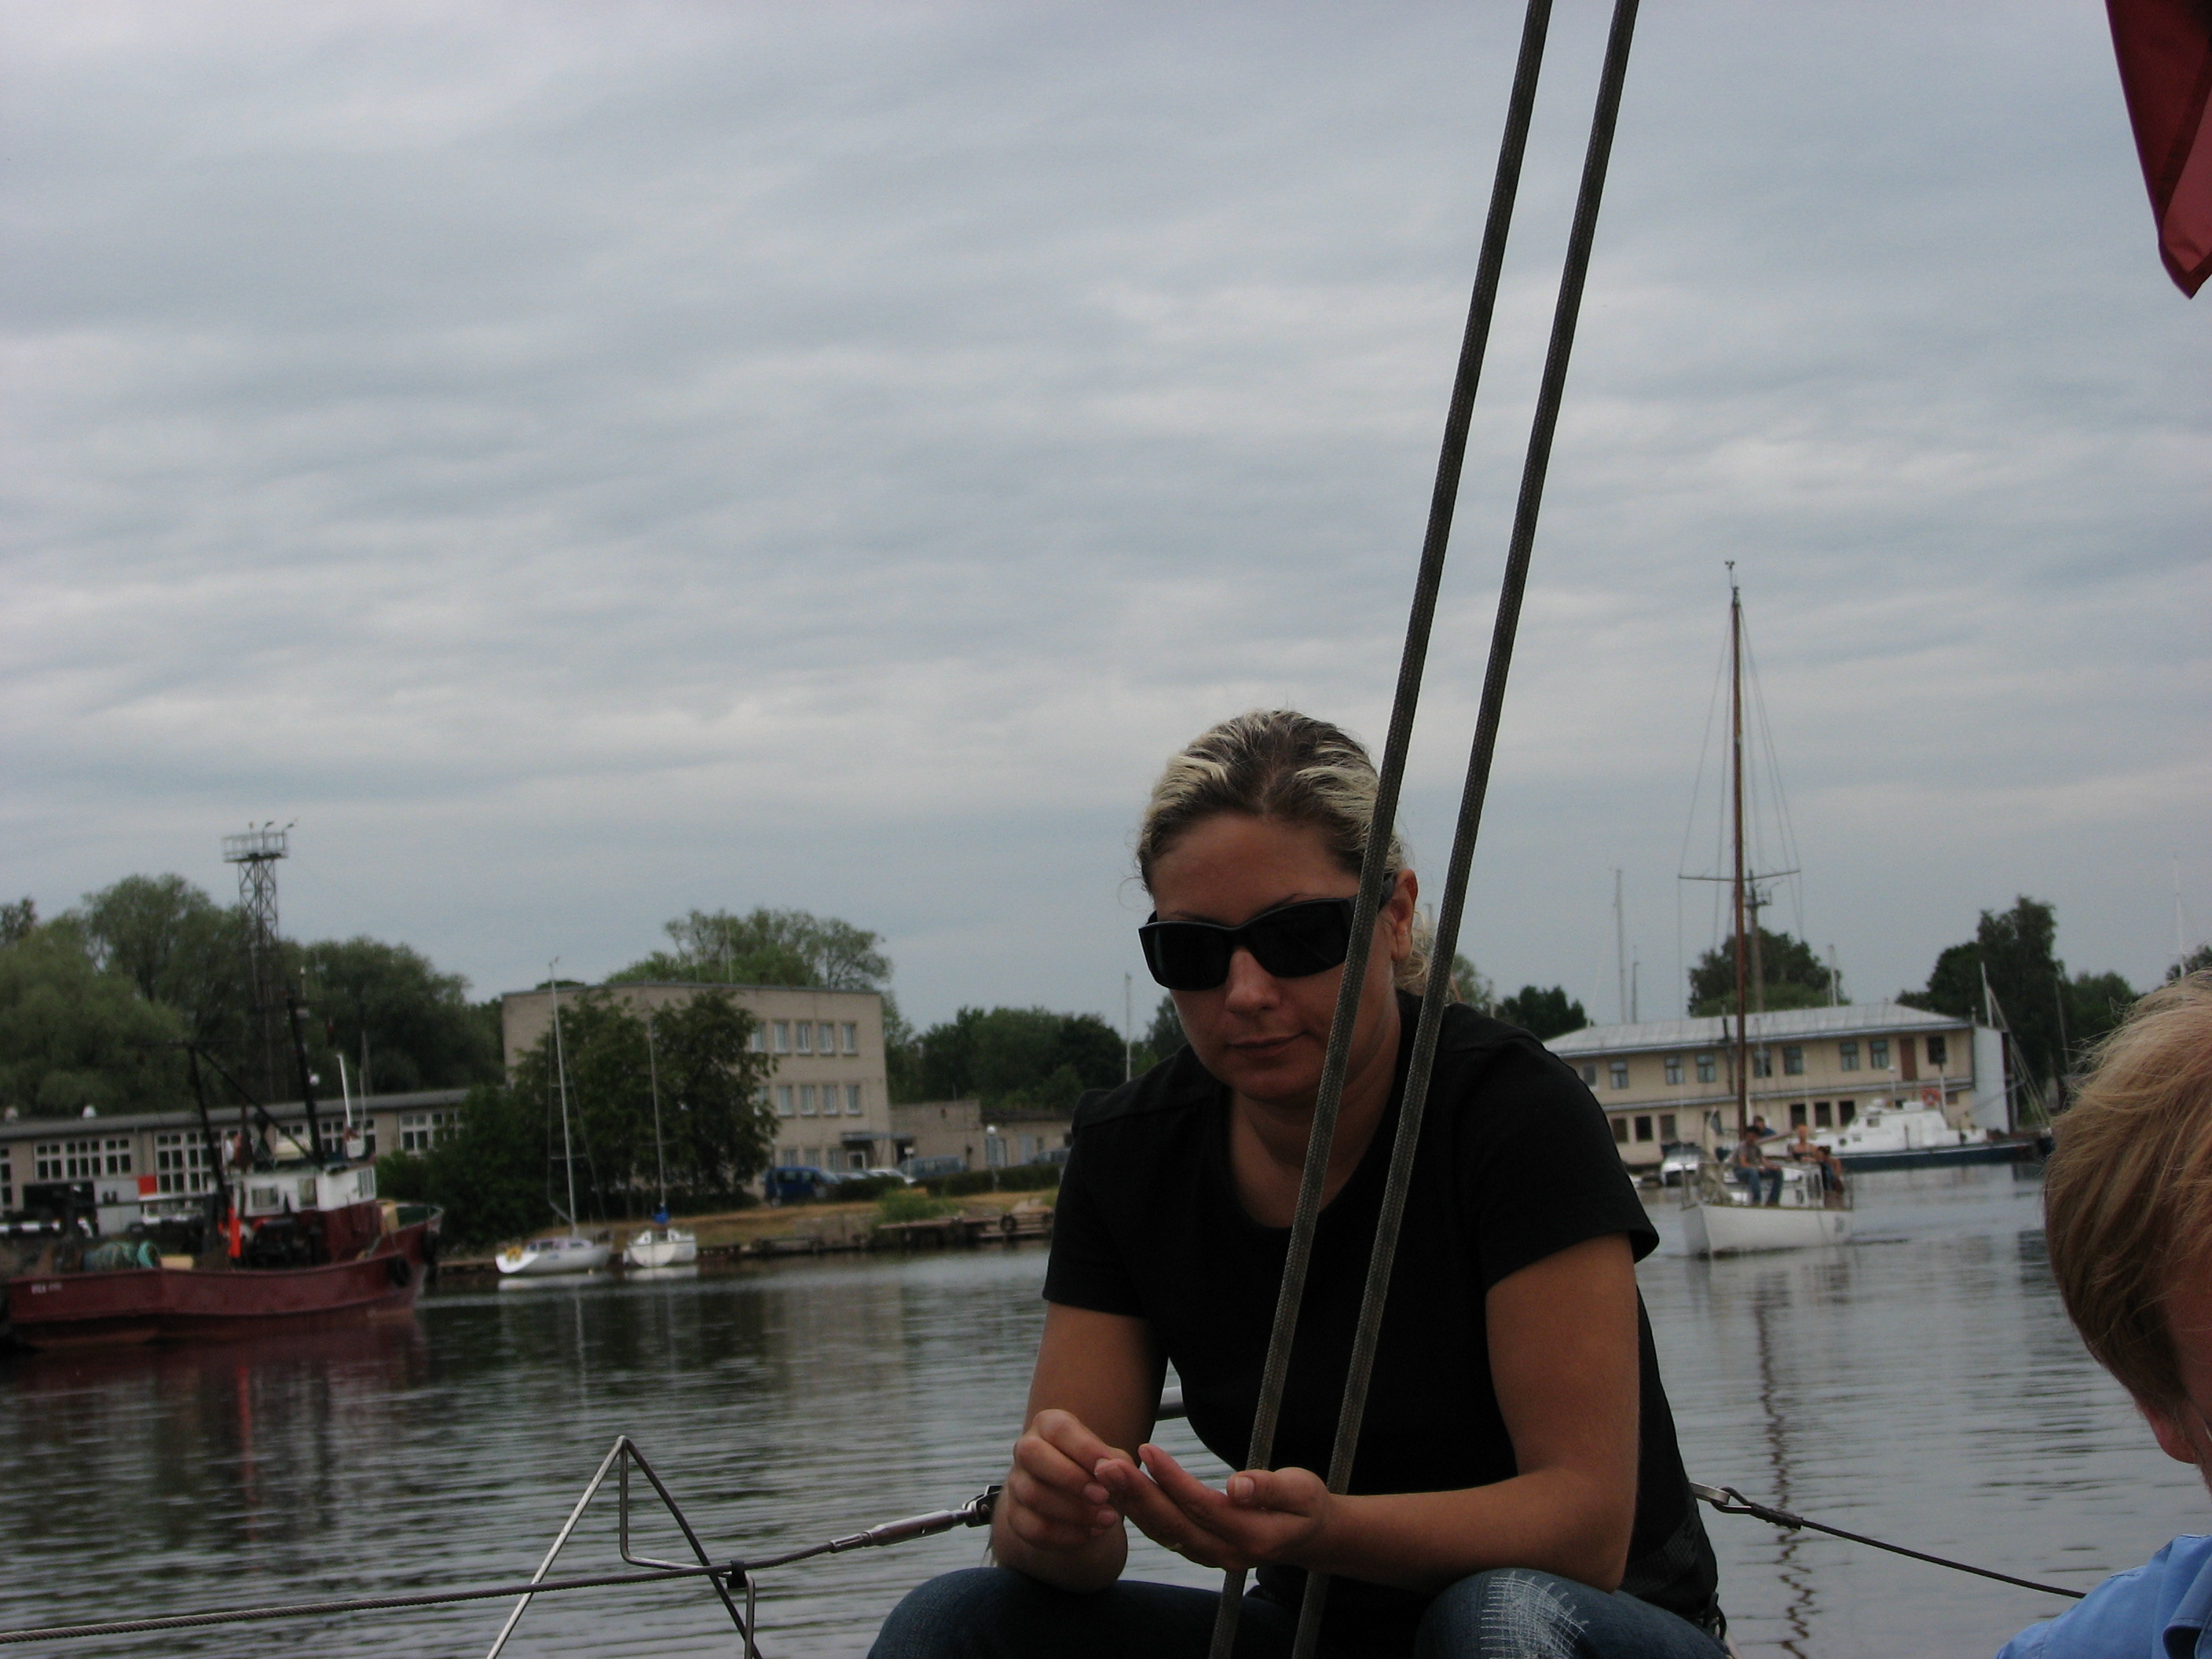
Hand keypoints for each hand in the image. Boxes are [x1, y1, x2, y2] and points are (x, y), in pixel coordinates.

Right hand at [998, 1408, 1129, 1554]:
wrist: (1080, 1504)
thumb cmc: (1098, 1473)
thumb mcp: (1114, 1463)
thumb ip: (1118, 1465)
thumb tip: (1112, 1471)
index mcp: (1048, 1425)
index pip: (1059, 1429)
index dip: (1085, 1449)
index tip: (1110, 1470)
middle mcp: (1026, 1449)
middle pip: (1032, 1454)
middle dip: (1070, 1478)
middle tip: (1103, 1496)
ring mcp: (1016, 1483)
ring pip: (1032, 1494)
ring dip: (1073, 1511)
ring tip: (1107, 1519)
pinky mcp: (1015, 1516)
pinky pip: (1033, 1527)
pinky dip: (1066, 1535)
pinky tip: (1091, 1534)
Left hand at [1092, 1443, 1330, 1570]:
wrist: (1308, 1536)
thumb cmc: (1306, 1506)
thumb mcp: (1302, 1490)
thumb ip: (1270, 1488)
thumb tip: (1238, 1486)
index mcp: (1253, 1537)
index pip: (1202, 1507)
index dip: (1172, 1480)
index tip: (1147, 1449)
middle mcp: (1227, 1554)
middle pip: (1174, 1525)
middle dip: (1137, 1495)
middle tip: (1106, 1465)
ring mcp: (1212, 1557)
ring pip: (1164, 1533)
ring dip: (1132, 1504)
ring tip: (1105, 1473)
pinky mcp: (1200, 1551)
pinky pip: (1165, 1534)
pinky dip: (1140, 1513)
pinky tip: (1121, 1490)